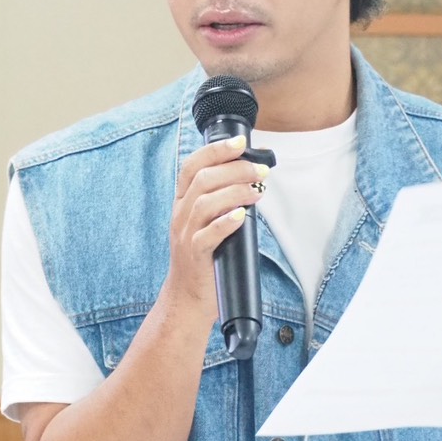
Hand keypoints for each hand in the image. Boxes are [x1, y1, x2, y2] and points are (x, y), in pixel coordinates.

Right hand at [163, 135, 270, 324]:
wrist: (187, 298)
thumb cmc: (205, 259)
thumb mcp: (208, 223)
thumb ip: (223, 201)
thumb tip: (253, 179)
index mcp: (182, 203)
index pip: (191, 166)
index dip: (215, 150)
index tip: (241, 142)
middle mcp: (180, 215)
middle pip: (202, 179)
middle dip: (235, 169)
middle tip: (261, 171)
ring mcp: (185, 235)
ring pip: (205, 203)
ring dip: (235, 192)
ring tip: (259, 190)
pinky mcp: (195, 256)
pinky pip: (207, 235)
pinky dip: (225, 222)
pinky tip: (241, 215)